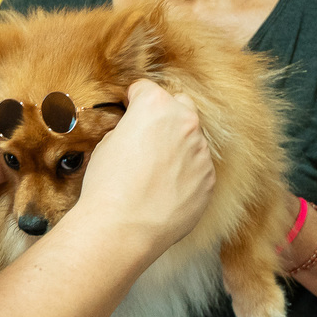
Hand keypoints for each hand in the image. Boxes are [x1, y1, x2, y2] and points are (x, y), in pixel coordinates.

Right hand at [76, 80, 215, 249]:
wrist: (124, 227)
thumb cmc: (108, 184)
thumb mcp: (107, 143)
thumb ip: (131, 128)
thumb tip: (139, 132)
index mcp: (156, 106)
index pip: (146, 89)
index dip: (132, 100)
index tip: (128, 111)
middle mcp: (185, 122)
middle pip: (179, 105)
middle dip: (165, 116)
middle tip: (146, 137)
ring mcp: (201, 151)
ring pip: (192, 138)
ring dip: (177, 146)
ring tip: (154, 172)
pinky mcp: (209, 179)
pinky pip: (198, 167)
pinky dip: (185, 172)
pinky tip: (164, 189)